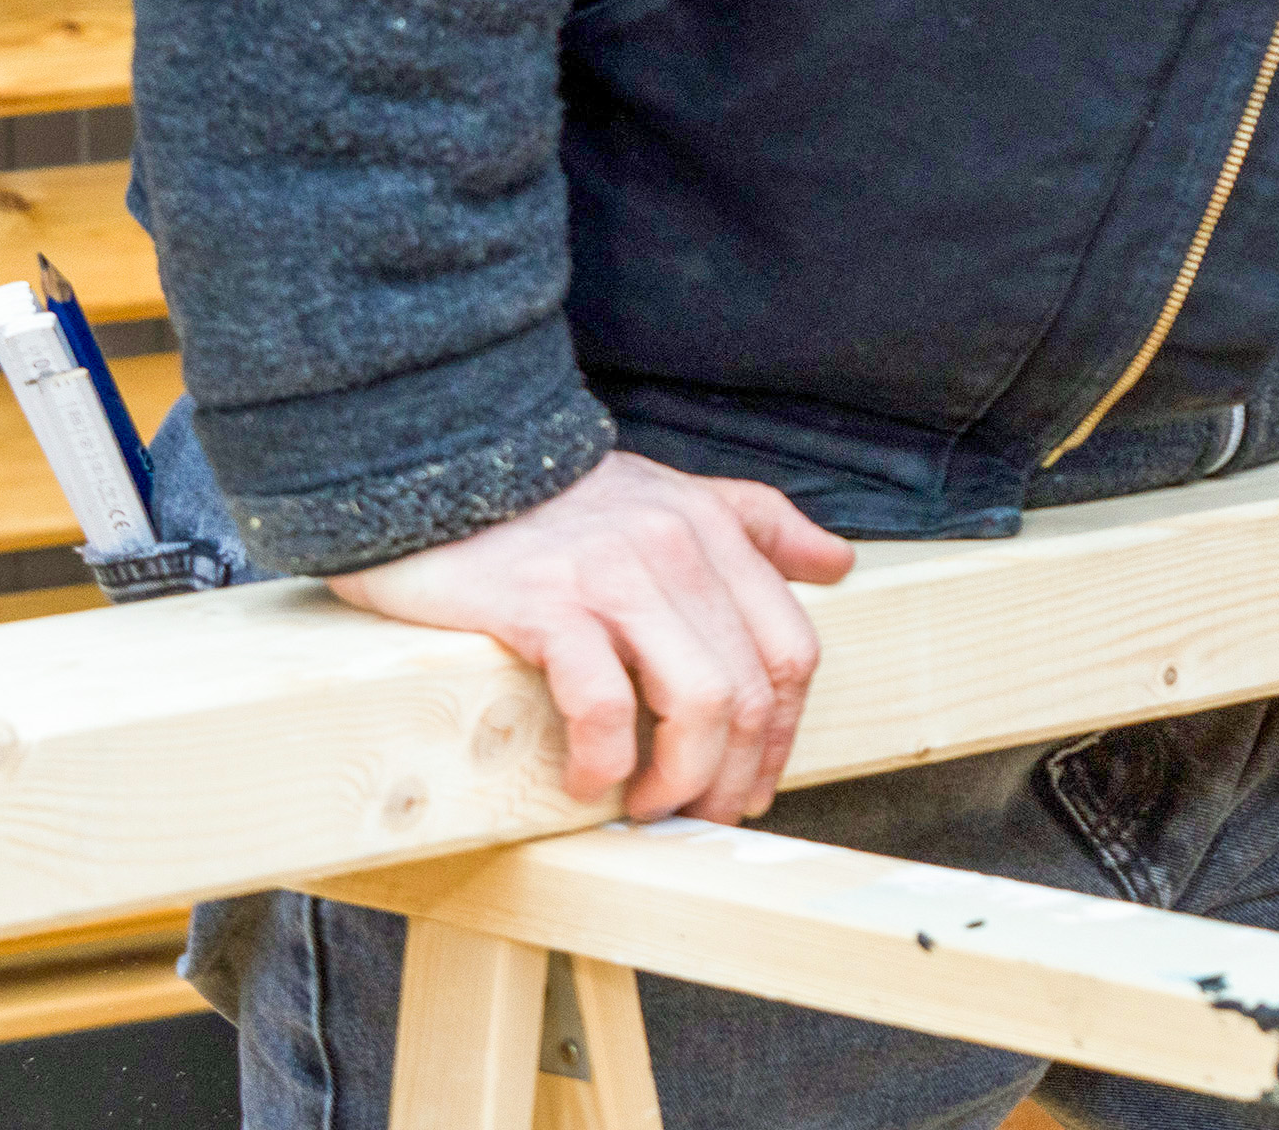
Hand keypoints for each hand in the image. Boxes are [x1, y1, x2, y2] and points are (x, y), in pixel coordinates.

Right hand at [329, 449, 854, 821]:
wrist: (441, 465)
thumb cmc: (557, 500)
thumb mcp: (675, 495)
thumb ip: (760, 525)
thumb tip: (838, 564)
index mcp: (716, 530)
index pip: (791, 650)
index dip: (784, 733)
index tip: (754, 780)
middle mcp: (679, 550)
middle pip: (753, 690)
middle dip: (736, 774)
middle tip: (701, 814)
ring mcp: (614, 578)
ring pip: (699, 702)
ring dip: (682, 778)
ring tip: (647, 807)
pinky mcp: (543, 607)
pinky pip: (603, 704)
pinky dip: (605, 761)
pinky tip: (587, 782)